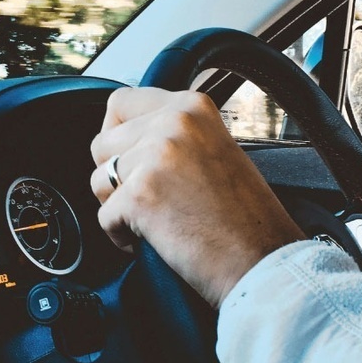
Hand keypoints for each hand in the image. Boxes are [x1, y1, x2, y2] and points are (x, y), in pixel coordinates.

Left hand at [90, 87, 305, 307]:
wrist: (262, 262)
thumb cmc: (245, 218)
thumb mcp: (215, 149)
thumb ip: (174, 134)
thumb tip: (126, 136)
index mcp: (192, 107)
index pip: (121, 101)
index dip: (116, 134)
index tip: (128, 158)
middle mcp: (173, 122)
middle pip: (102, 142)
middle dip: (115, 175)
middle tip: (148, 199)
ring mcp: (155, 156)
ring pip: (99, 179)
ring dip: (116, 206)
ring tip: (155, 220)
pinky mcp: (139, 194)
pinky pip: (104, 216)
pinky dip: (121, 235)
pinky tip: (155, 239)